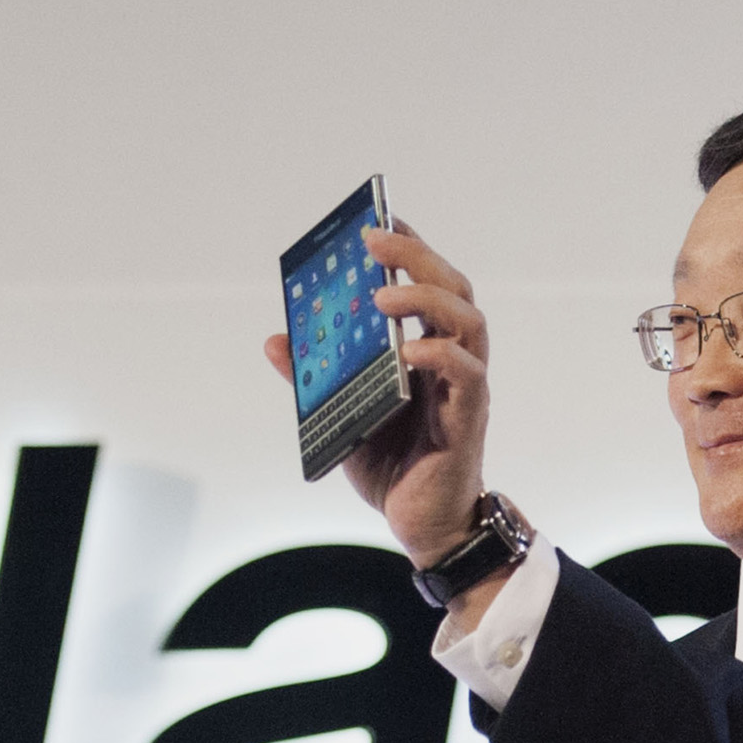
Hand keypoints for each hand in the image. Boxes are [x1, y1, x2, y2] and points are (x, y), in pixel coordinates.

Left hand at [257, 224, 492, 568]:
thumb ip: (314, 378)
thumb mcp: (342, 414)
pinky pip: (466, 374)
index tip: (380, 216)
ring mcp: (465, 388)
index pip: (428, 283)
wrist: (423, 526)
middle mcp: (454, 360)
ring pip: (466, 320)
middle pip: (453, 287)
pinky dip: (438, 355)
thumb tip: (275, 341)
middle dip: (416, 255)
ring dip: (426, 298)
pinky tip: (406, 352)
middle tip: (375, 239)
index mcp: (427, 351)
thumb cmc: (392, 467)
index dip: (410, 246)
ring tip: (383, 294)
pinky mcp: (468, 419)